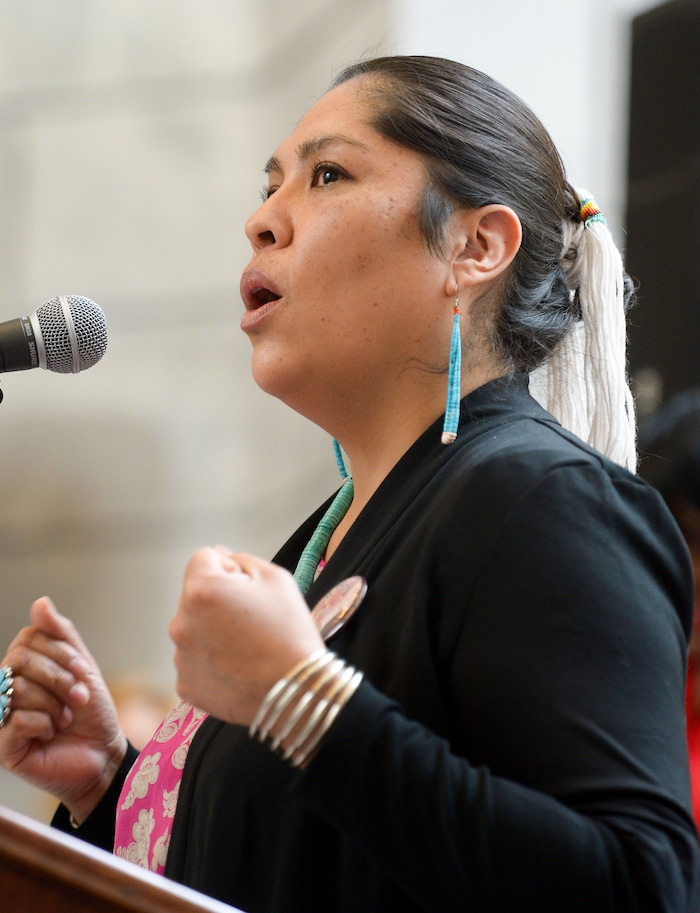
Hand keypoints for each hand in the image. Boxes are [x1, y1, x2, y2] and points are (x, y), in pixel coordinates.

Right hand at [0, 597, 127, 823]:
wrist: (102, 755)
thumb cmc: (91, 713)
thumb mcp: (81, 668)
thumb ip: (61, 635)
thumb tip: (40, 602)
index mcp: (23, 668)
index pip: (28, 638)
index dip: (59, 651)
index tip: (82, 670)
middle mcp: (5, 689)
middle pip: (20, 659)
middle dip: (59, 676)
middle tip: (80, 696)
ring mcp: (0, 717)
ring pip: (18, 689)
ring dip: (55, 703)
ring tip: (67, 718)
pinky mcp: (2, 745)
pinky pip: (17, 719)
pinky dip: (44, 724)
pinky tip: (51, 734)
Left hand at [170, 548, 323, 725]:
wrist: (296, 690)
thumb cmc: (289, 631)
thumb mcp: (275, 577)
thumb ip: (240, 559)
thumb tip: (220, 558)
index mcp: (201, 590)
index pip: (204, 559)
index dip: (231, 569)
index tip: (250, 589)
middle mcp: (181, 622)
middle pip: (197, 596)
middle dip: (219, 600)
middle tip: (253, 620)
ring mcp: (180, 657)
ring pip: (195, 628)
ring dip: (213, 630)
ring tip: (247, 647)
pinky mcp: (186, 685)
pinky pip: (195, 660)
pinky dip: (212, 660)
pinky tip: (238, 666)